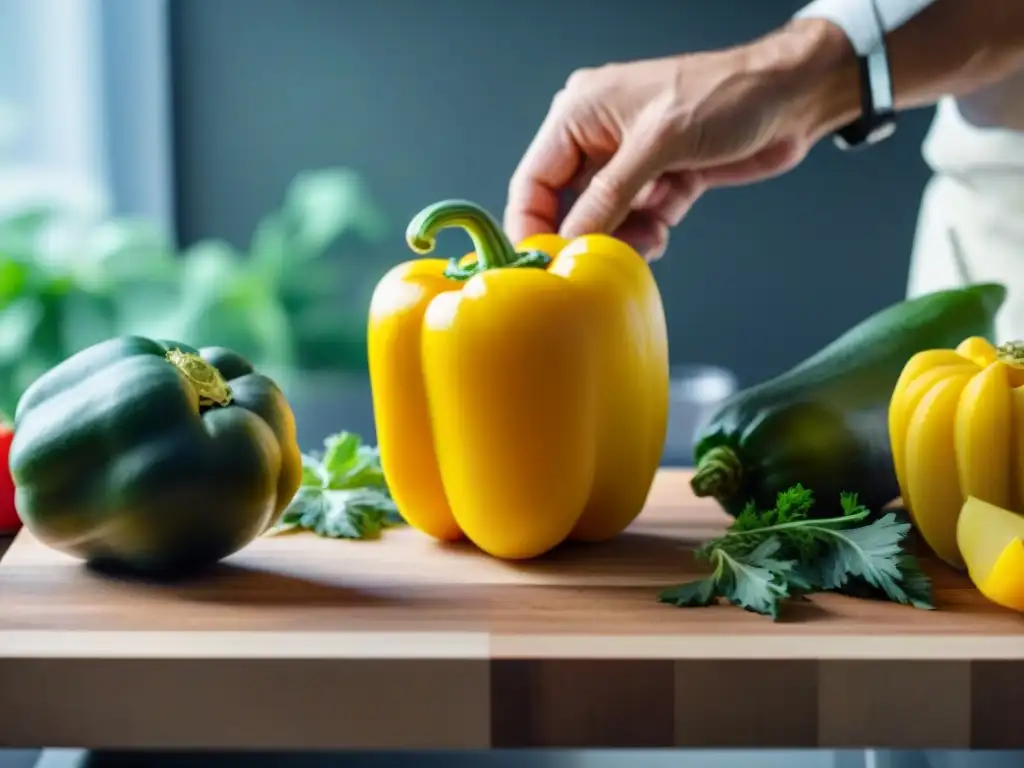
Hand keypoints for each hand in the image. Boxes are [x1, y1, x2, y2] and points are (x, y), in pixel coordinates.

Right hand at [504, 19, 856, 260]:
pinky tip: (662, 229)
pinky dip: (647, 233)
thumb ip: (607, 197)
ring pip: (603, 219)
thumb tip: (568, 240)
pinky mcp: (660, 180)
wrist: (792, 98)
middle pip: (567, 206)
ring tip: (647, 240)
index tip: (544, 264)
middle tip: (598, 262)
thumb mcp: (657, 144)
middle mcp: (597, 138)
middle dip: (584, 236)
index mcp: (578, 114)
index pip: (533, 181)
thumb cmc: (726, 95)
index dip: (533, 226)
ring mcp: (629, 161)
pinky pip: (637, 220)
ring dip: (621, 238)